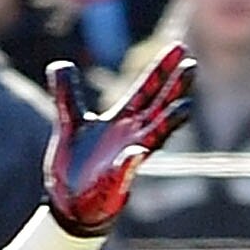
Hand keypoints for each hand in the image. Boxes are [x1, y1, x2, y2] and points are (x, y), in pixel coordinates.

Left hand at [47, 46, 196, 235]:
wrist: (69, 203)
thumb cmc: (75, 163)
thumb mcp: (69, 124)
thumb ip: (66, 95)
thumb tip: (59, 64)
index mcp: (122, 120)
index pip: (147, 89)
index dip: (161, 69)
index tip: (178, 47)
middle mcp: (133, 135)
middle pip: (160, 106)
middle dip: (174, 87)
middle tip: (190, 64)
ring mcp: (129, 157)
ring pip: (156, 136)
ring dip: (170, 122)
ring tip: (184, 106)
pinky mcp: (117, 181)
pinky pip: (126, 170)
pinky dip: (130, 162)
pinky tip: (136, 152)